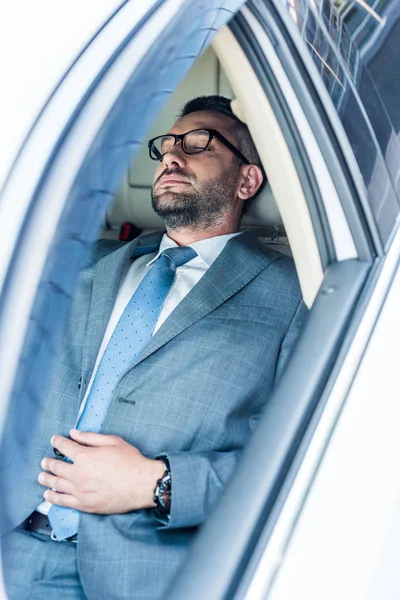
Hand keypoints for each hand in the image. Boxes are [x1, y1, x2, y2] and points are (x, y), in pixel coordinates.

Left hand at [38, 430, 164, 513]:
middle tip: (44, 461)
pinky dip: (53, 497)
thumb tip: (74, 433)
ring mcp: (80, 491)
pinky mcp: (85, 505)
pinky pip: (63, 501)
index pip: (64, 447)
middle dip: (48, 462)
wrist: (142, 484)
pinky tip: (48, 494)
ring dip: (47, 479)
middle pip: (56, 467)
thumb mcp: (113, 441)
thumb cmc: (130, 461)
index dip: (57, 442)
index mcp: (85, 456)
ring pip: (56, 485)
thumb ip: (90, 437)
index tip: (54, 440)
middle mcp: (79, 474)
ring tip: (42, 477)